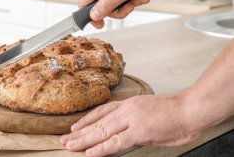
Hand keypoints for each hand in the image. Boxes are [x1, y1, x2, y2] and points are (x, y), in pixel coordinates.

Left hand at [60, 94, 201, 156]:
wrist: (191, 108)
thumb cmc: (174, 111)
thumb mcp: (149, 110)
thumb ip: (135, 119)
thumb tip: (127, 129)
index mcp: (128, 103)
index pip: (101, 111)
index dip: (86, 120)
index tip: (75, 127)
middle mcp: (126, 110)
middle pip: (97, 122)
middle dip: (80, 132)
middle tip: (64, 139)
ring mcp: (131, 120)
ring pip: (102, 131)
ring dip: (84, 141)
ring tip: (69, 146)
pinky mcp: (139, 132)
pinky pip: (116, 143)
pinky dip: (101, 149)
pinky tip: (89, 153)